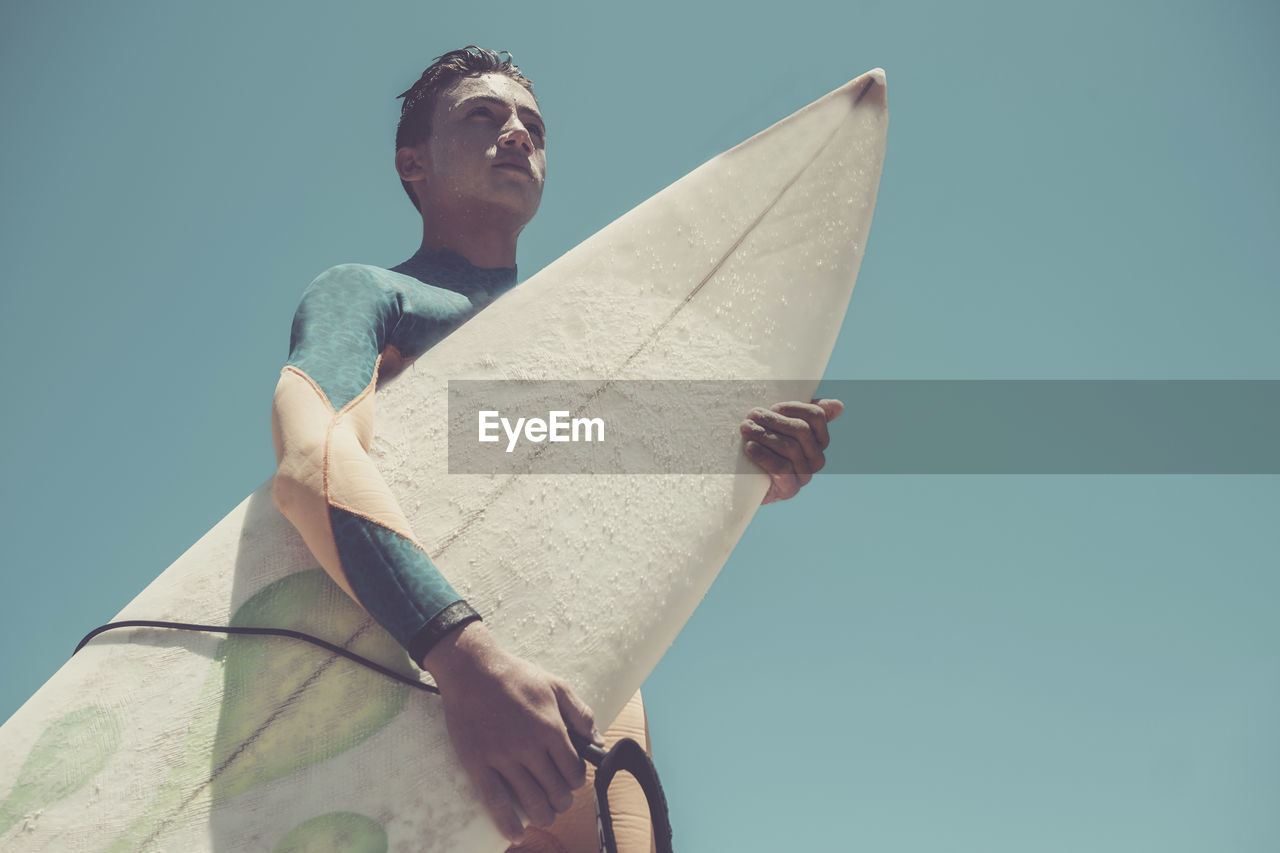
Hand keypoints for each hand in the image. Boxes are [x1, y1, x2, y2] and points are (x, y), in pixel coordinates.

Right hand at [422, 621, 603, 844]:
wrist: (472, 670)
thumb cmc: (516, 676)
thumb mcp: (556, 685)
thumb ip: (581, 714)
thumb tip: (598, 742)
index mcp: (551, 729)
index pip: (574, 772)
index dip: (576, 781)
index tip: (571, 779)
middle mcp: (530, 747)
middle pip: (556, 792)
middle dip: (561, 800)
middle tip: (558, 798)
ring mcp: (503, 758)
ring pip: (531, 802)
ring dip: (542, 815)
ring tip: (543, 814)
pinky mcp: (478, 764)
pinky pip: (495, 802)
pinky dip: (508, 824)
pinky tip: (515, 834)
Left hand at [740, 398, 843, 503]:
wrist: (747, 481)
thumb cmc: (765, 445)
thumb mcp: (783, 425)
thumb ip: (805, 412)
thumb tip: (839, 405)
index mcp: (819, 439)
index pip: (816, 416)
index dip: (793, 408)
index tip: (772, 406)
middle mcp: (817, 458)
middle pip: (801, 431)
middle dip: (774, 420)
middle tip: (752, 416)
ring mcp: (805, 475)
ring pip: (791, 448)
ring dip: (765, 435)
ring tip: (746, 428)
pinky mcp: (790, 490)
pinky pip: (781, 469)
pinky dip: (764, 455)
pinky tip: (750, 447)